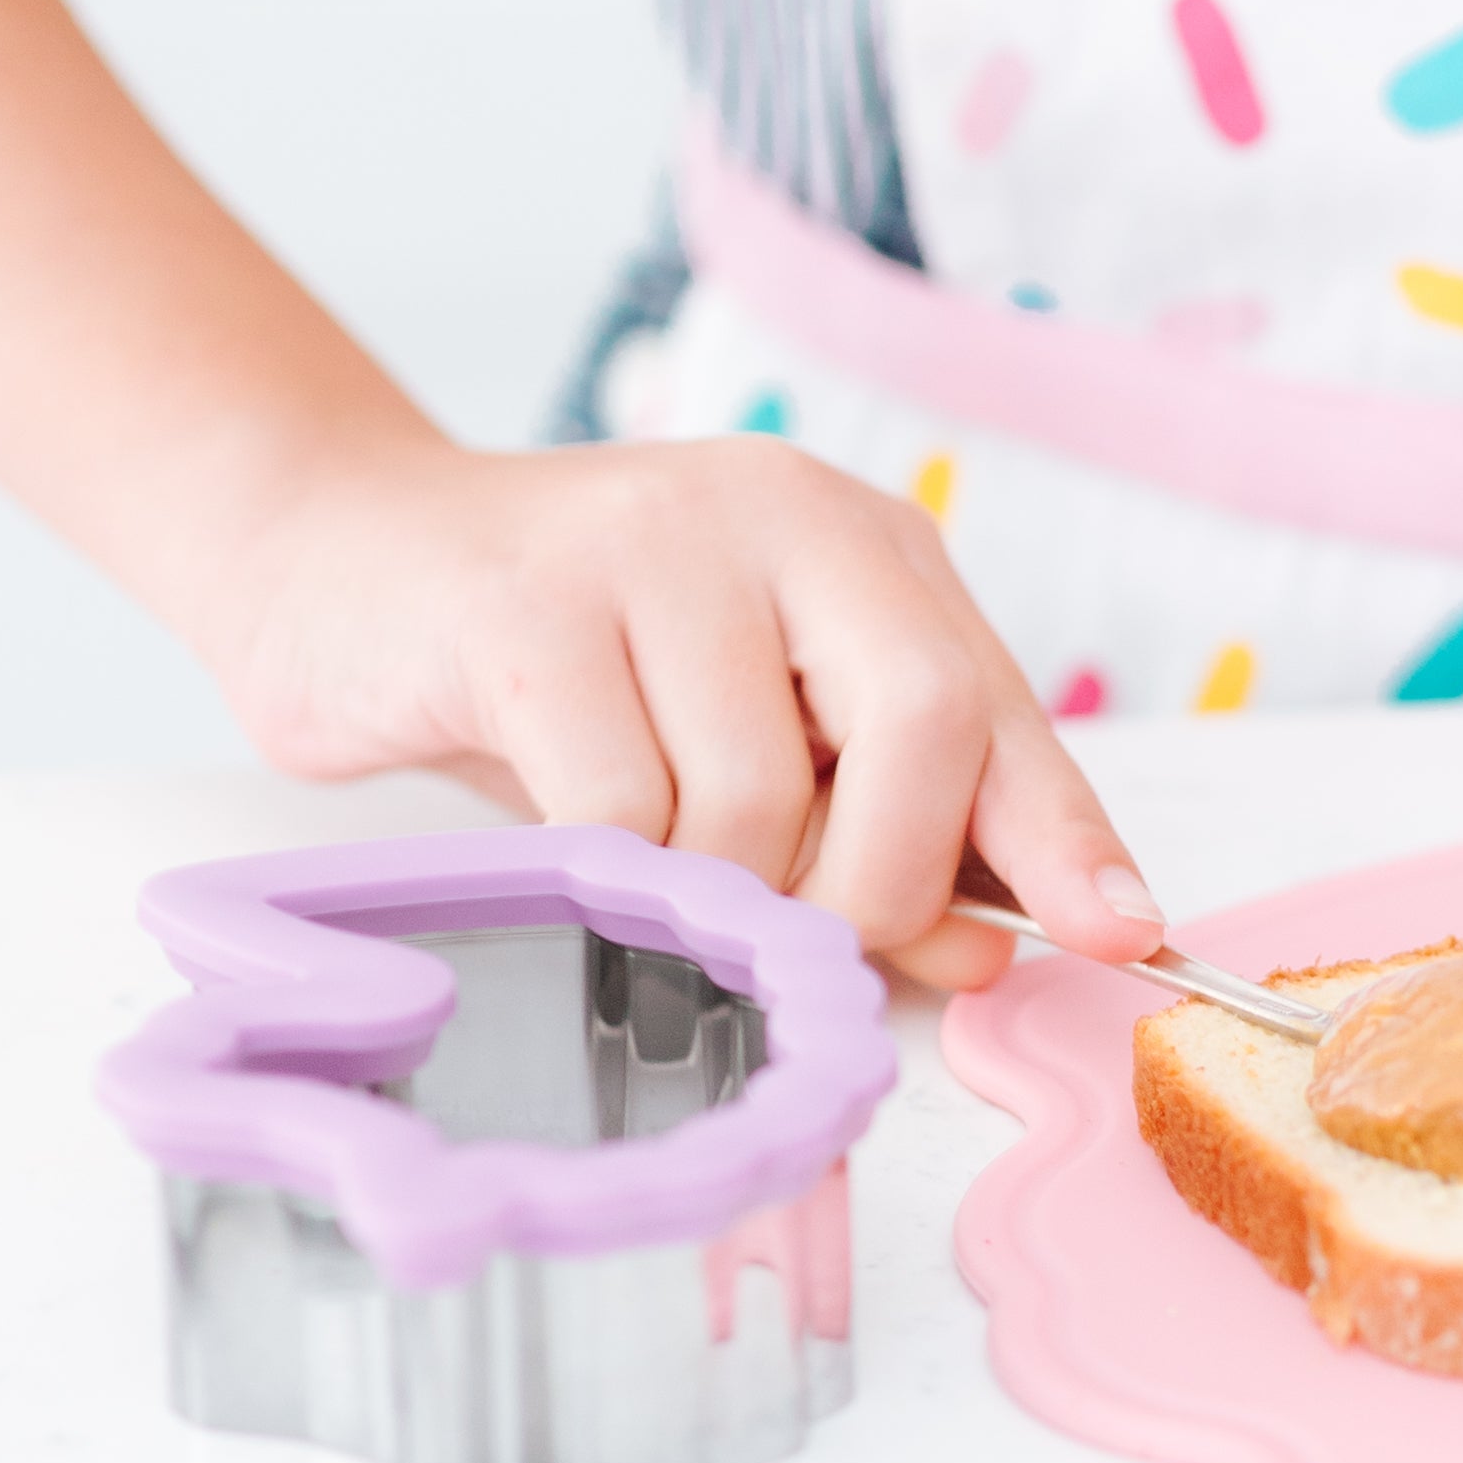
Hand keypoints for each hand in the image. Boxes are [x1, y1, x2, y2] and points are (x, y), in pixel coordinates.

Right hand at [200, 427, 1162, 987]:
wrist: (340, 562)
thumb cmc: (566, 675)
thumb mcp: (740, 746)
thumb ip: (873, 834)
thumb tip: (988, 949)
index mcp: (858, 547)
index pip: (995, 705)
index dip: (1060, 834)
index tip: (1123, 935)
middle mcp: (774, 514)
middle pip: (917, 728)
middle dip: (877, 886)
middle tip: (800, 942)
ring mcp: (647, 546)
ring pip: (754, 800)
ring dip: (712, 892)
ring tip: (639, 865)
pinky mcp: (524, 607)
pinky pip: (619, 809)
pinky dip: (610, 874)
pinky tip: (564, 846)